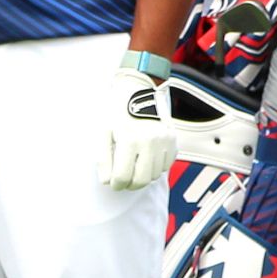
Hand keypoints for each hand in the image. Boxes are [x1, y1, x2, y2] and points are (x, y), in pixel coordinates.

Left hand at [95, 53, 172, 189]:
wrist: (137, 92)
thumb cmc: (116, 112)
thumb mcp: (103, 132)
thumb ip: (103, 159)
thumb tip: (107, 181)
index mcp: (130, 139)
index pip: (123, 176)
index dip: (115, 184)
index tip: (112, 183)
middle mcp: (151, 142)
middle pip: (141, 180)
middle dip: (130, 185)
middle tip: (123, 181)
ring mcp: (165, 141)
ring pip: (154, 175)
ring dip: (142, 175)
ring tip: (133, 166)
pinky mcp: (173, 141)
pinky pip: (166, 166)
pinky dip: (155, 167)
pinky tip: (145, 159)